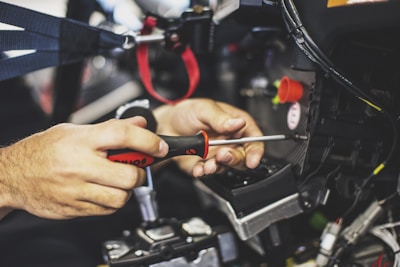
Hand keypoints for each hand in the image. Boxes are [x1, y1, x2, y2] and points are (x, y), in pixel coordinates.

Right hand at [0, 117, 167, 219]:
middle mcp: (80, 165)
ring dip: (126, 191)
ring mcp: (76, 190)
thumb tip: (139, 122)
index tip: (159, 147)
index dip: (148, 141)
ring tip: (117, 181)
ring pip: (120, 197)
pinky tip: (103, 192)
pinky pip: (106, 211)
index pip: (123, 135)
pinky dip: (112, 203)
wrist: (13, 175)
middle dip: (140, 173)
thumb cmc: (44, 150)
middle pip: (128, 175)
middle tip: (136, 168)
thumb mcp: (74, 130)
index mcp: (82, 140)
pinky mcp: (74, 208)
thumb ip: (110, 128)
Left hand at [154, 98, 264, 176]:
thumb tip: (238, 122)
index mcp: (235, 125)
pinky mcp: (205, 164)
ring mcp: (217, 154)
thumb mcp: (204, 109)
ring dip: (218, 167)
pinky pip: (209, 172)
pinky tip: (199, 168)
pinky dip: (204, 172)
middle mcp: (229, 141)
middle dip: (234, 158)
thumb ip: (220, 118)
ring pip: (226, 166)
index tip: (252, 159)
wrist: (166, 125)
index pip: (254, 139)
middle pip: (242, 156)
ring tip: (208, 164)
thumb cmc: (187, 113)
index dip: (256, 151)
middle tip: (222, 155)